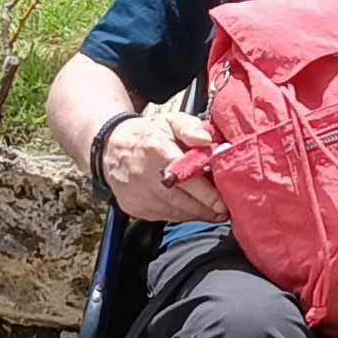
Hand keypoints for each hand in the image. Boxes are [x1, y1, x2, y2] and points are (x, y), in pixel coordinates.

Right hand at [94, 102, 222, 224]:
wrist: (112, 147)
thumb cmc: (148, 134)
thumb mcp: (170, 121)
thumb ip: (190, 127)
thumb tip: (207, 139)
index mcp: (156, 150)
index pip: (186, 178)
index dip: (207, 194)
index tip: (224, 202)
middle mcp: (144, 175)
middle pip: (182, 201)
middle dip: (207, 209)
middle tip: (224, 211)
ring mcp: (137, 194)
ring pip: (174, 213)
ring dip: (196, 214)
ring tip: (212, 211)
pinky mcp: (133, 207)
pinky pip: (163, 217)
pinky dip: (180, 215)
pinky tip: (190, 208)